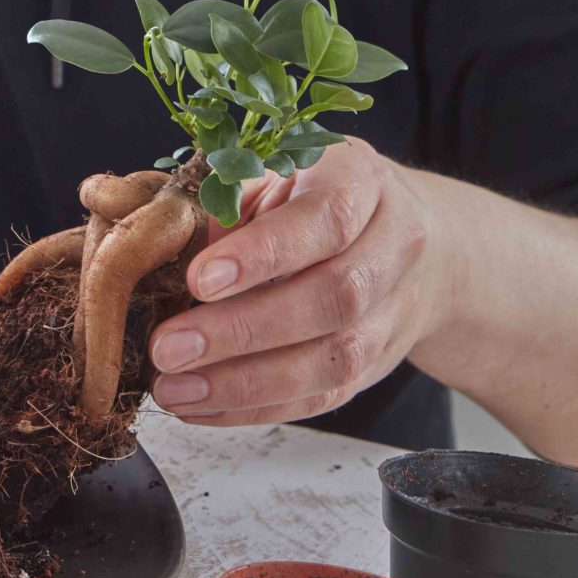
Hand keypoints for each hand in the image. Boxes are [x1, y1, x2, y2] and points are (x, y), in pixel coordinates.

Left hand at [147, 138, 447, 426]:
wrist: (407, 237)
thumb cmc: (313, 194)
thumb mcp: (273, 171)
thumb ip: (229, 201)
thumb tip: (174, 248)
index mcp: (361, 179)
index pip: (326, 218)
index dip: (265, 252)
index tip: (200, 280)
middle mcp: (394, 244)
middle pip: (333, 296)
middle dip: (244, 330)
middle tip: (170, 348)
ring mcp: (394, 310)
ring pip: (335, 359)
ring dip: (247, 383)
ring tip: (176, 389)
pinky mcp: (379, 362)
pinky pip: (325, 395)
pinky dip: (259, 406)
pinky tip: (204, 406)